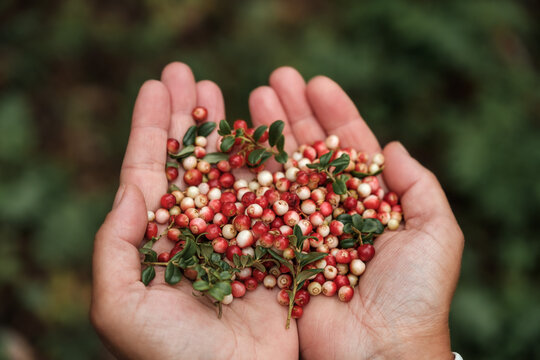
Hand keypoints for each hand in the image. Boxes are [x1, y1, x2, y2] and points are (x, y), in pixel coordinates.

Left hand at [91, 63, 298, 358]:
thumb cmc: (169, 356)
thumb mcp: (119, 305)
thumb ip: (115, 246)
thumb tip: (131, 189)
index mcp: (159, 240)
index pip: (152, 171)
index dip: (153, 127)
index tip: (156, 85)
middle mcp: (199, 232)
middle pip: (193, 162)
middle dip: (190, 117)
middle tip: (190, 72)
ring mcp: (240, 237)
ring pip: (234, 172)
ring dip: (231, 131)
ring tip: (228, 91)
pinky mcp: (276, 249)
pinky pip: (275, 199)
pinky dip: (273, 166)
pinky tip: (270, 134)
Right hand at [248, 67, 462, 358]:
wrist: (380, 353)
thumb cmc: (415, 296)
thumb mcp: (436, 234)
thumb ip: (420, 187)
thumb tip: (391, 146)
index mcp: (369, 204)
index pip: (348, 149)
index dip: (334, 114)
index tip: (316, 82)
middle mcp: (331, 212)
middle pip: (309, 154)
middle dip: (293, 116)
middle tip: (274, 80)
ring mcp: (300, 230)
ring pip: (281, 174)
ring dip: (268, 137)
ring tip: (251, 98)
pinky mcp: (275, 253)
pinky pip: (260, 211)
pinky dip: (248, 180)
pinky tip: (235, 149)